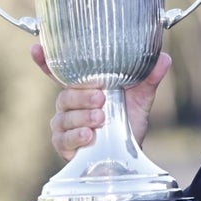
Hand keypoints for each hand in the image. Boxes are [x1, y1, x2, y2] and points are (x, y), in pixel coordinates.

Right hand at [32, 44, 171, 160]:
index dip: (45, 60)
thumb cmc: (129, 120)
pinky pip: (63, 138)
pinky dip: (76, 136)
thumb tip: (163, 58)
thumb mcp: (141, 98)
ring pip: (63, 116)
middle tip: (100, 99)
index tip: (36, 49)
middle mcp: (71, 104)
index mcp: (84, 87)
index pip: (60, 71)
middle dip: (81, 96)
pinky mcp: (64, 144)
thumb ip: (148, 79)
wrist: (130, 152)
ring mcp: (65, 124)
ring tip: (100, 119)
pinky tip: (89, 136)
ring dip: (82, 117)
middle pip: (65, 95)